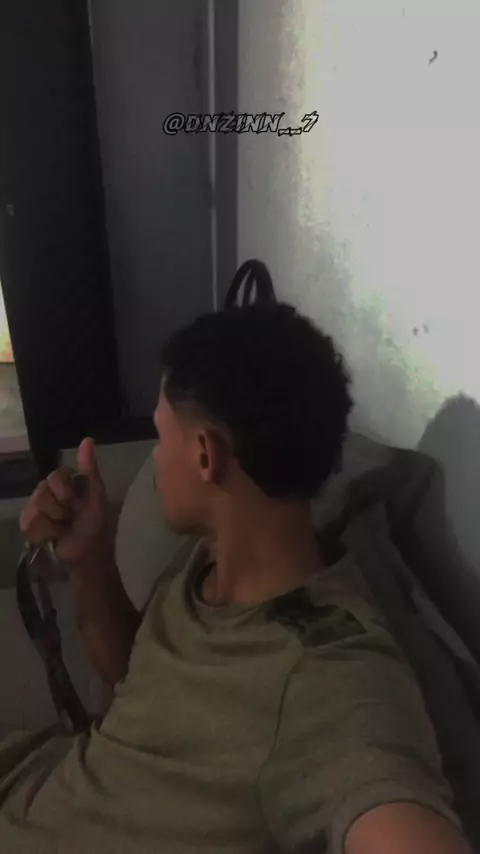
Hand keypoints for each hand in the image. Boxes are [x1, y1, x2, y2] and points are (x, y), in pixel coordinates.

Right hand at [20, 438, 110, 568]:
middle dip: (59, 511)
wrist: (86, 553)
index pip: (54, 478)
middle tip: (69, 518)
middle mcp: (47, 490)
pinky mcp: (28, 524)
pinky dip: (43, 534)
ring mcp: (35, 507)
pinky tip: (51, 537)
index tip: (76, 505)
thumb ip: (89, 469)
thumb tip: (87, 439)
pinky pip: (28, 525)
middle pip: (41, 493)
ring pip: (34, 511)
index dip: (65, 494)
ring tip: (61, 529)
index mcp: (64, 480)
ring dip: (52, 525)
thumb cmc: (94, 523)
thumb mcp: (96, 495)